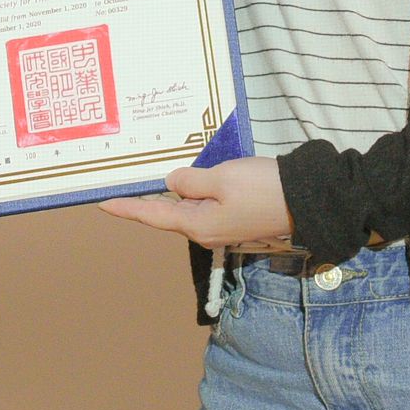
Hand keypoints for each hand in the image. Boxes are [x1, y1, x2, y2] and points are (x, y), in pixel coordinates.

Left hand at [96, 156, 293, 248]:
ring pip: (186, 207)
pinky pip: (204, 204)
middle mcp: (204, 231)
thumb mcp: (222, 178)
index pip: (152, 215)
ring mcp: (221, 226)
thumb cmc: (262, 189)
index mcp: (196, 224)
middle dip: (146, 199)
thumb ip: (190, 181)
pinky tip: (187, 180)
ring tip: (149, 179)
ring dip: (171, 194)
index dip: (127, 208)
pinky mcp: (234, 218)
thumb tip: (173, 183)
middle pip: (167, 213)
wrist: (307, 201)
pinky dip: (192, 192)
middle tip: (122, 184)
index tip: (102, 204)